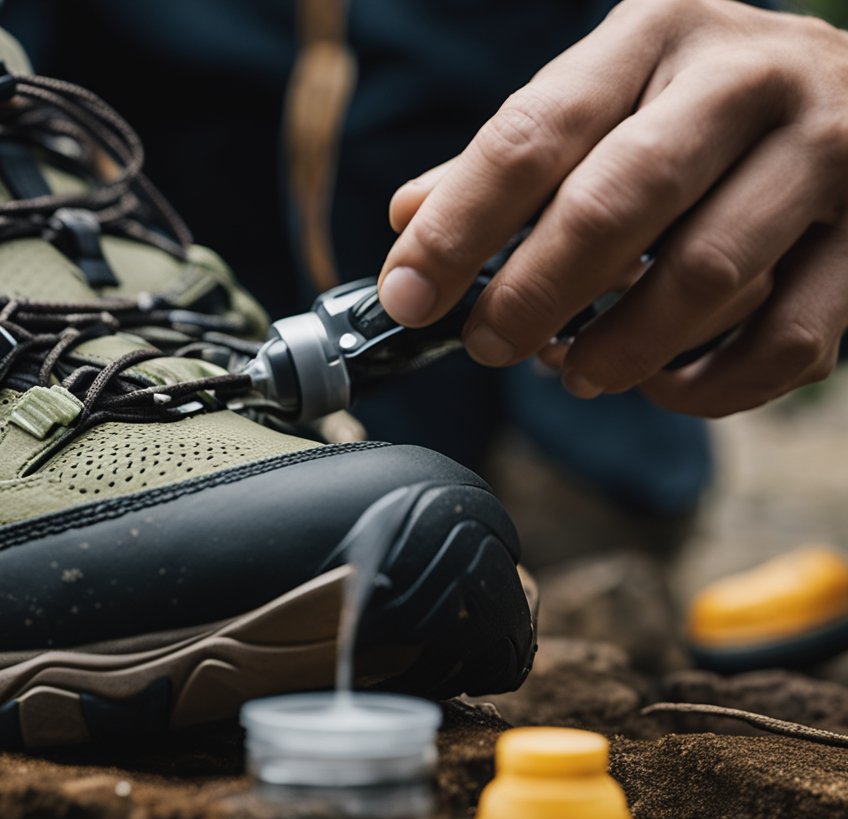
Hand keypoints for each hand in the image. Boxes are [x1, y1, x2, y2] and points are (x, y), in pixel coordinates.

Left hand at [379, 0, 847, 416]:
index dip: (458, 227)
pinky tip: (663, 386)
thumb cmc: (705, 100)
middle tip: (488, 346)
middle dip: (533, 294)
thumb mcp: (612, 92)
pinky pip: (786, 340)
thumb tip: (410, 216)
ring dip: (619, 348)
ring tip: (574, 372)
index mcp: (655, 32)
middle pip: (615, 204)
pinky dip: (710, 385)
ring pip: (705, 277)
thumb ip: (517, 155)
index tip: (409, 295)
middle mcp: (745, 78)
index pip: (533, 135)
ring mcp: (827, 151)